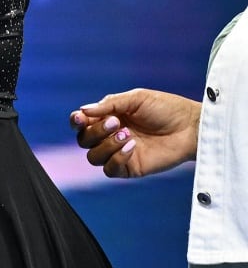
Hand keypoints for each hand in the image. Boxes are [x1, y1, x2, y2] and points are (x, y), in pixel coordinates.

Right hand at [68, 88, 200, 177]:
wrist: (191, 127)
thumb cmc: (166, 108)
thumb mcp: (137, 98)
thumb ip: (109, 104)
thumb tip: (82, 111)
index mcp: (109, 118)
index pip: (82, 123)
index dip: (76, 122)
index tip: (80, 118)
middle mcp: (110, 137)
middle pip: (84, 141)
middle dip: (95, 131)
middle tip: (116, 122)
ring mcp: (119, 153)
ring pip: (93, 157)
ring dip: (106, 145)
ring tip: (128, 135)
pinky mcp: (130, 168)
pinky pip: (110, 169)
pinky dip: (117, 157)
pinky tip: (133, 146)